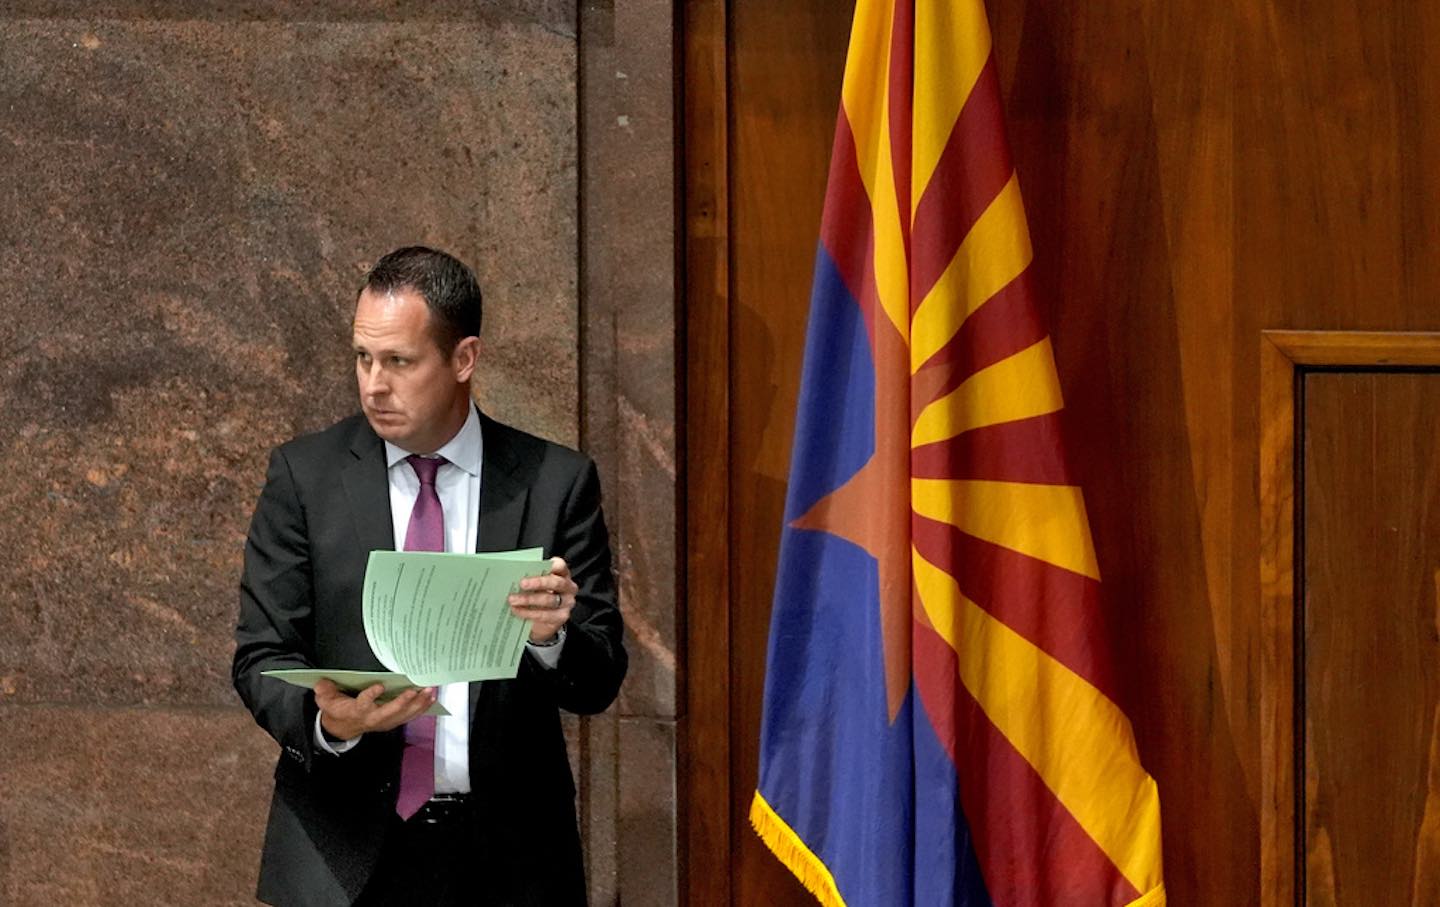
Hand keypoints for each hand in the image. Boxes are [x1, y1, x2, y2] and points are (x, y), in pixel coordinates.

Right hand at [314, 679, 436, 740]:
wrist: (341, 728)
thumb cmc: (338, 710)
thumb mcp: (325, 699)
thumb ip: (325, 690)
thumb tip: (322, 681)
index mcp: (356, 711)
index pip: (363, 704)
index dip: (371, 696)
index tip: (379, 686)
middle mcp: (372, 718)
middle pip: (389, 712)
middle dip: (403, 701)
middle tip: (415, 690)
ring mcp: (384, 721)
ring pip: (403, 715)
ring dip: (417, 704)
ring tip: (429, 692)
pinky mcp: (392, 721)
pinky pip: (409, 716)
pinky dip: (421, 707)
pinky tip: (430, 698)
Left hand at [509, 556, 576, 643]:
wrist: (541, 621)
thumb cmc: (537, 596)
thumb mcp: (535, 585)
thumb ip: (530, 578)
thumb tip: (513, 575)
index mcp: (562, 574)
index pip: (560, 566)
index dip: (551, 565)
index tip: (537, 565)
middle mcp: (568, 587)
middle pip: (556, 582)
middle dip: (537, 583)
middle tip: (522, 583)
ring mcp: (567, 603)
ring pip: (549, 600)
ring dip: (528, 599)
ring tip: (513, 599)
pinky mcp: (562, 617)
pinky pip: (544, 615)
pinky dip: (528, 613)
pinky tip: (517, 610)